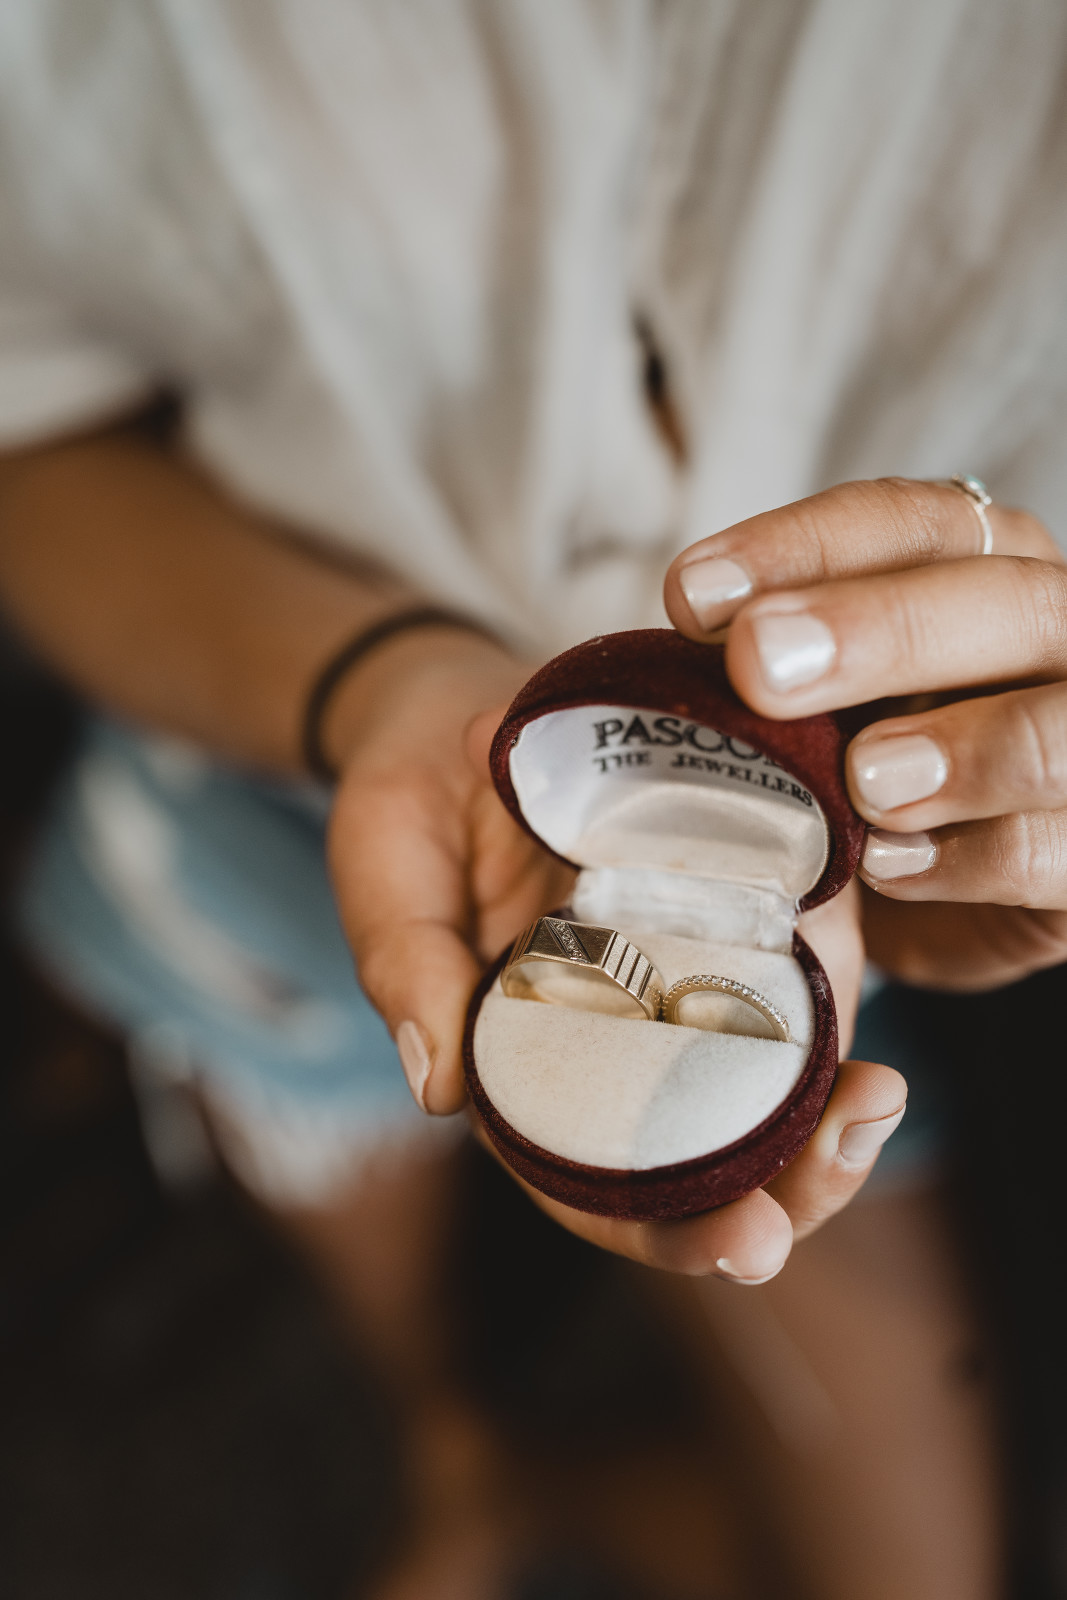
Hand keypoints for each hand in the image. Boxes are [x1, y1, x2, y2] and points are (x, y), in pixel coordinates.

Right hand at [327, 622, 905, 1284]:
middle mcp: (613, 1042)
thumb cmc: (411, 804)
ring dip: (830, 1105)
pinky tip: (857, 976)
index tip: (747, 1241)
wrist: (456, 716)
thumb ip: (406, 969)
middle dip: (790, 1183)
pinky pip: (788, 968)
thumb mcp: (386, 871)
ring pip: (766, 1080)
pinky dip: (827, 990)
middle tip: (848, 1148)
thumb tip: (437, 1086)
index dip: (669, 1232)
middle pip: (708, 1157)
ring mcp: (673, 980)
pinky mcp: (720, 911)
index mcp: (522, 1071)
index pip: (598, 1185)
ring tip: (879, 1095)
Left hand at [664, 475, 1066, 990]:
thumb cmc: (870, 771)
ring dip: (959, 752)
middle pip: (999, 601)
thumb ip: (778, 671)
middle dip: (874, 628)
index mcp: (988, 567)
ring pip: (1057, 731)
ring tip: (862, 780)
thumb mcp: (821, 704)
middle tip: (759, 665)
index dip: (802, 548)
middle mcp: (1058, 632)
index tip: (691, 595)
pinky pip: (1056, 850)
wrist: (954, 896)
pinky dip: (972, 860)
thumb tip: (681, 647)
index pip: (912, 522)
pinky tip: (889, 865)